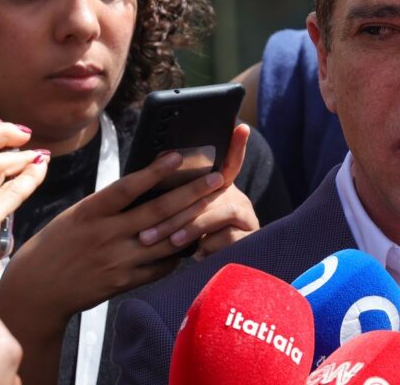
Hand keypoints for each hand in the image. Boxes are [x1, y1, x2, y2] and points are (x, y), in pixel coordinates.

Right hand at [0, 151, 225, 325]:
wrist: (37, 291)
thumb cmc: (57, 246)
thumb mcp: (76, 216)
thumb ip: (109, 204)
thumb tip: (146, 184)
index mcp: (89, 213)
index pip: (127, 188)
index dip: (154, 171)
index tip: (178, 156)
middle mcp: (105, 235)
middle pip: (157, 211)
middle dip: (191, 193)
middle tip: (217, 179)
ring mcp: (116, 260)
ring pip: (166, 239)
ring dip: (193, 222)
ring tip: (215, 206)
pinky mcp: (124, 282)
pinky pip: (161, 266)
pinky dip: (178, 253)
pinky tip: (192, 242)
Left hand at [135, 124, 258, 257]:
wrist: (222, 273)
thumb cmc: (190, 242)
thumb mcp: (183, 218)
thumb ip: (176, 201)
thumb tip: (148, 182)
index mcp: (219, 189)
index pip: (229, 161)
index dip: (236, 145)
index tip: (240, 127)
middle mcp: (236, 197)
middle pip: (209, 192)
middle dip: (179, 206)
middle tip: (154, 221)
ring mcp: (246, 215)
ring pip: (219, 211)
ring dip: (192, 226)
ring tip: (172, 241)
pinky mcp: (250, 235)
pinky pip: (228, 235)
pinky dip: (210, 244)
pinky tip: (199, 253)